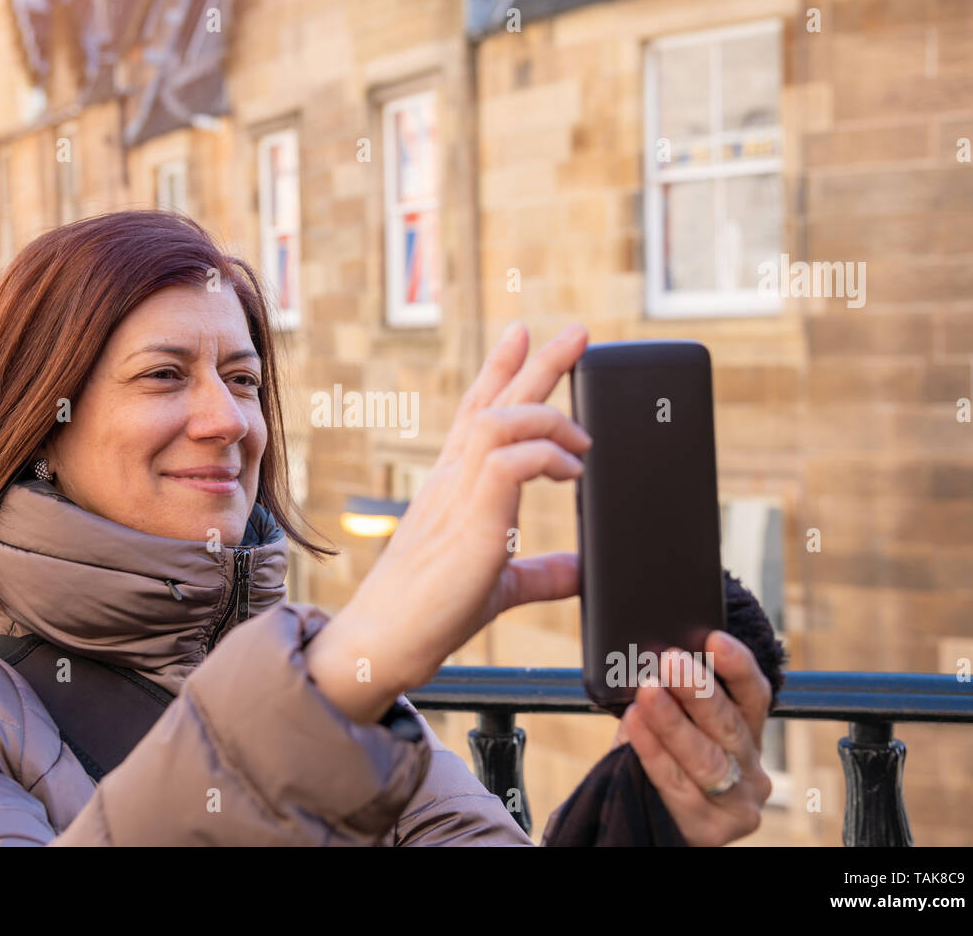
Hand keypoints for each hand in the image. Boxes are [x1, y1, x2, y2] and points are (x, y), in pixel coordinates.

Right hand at [305, 322, 591, 722]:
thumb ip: (540, 571)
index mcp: (452, 485)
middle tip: (577, 331)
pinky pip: (509, 461)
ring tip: (584, 437)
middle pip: (493, 400)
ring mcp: (457, 494)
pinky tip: (571, 472)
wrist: (387, 641)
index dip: (501, 369)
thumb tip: (581, 568)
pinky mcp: (471, 519)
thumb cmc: (430, 613)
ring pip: (501, 419)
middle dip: (537, 361)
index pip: (476, 410)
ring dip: (550, 416)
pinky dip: (547, 457)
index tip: (525, 335)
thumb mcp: (500, 584)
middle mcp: (451, 478)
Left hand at [611, 630, 773, 845]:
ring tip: (648, 691)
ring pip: (706, 758)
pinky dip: (653, 752)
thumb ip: (670, 696)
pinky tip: (635, 726)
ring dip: (674, 721)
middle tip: (670, 659)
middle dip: (698, 689)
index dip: (738, 666)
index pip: (753, 695)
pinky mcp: (714, 829)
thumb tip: (650, 656)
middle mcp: (750, 765)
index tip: (714, 638)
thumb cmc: (660, 760)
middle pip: (730, 724)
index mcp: (746, 731)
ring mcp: (738, 801)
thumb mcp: (670, 723)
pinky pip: (677, 785)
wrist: (647, 821)